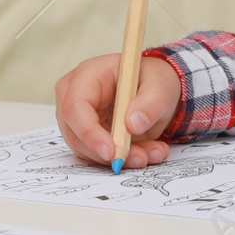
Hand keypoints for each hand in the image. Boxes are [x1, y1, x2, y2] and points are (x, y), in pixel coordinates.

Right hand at [55, 54, 180, 169]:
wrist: (154, 90)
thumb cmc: (151, 79)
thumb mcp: (160, 86)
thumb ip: (150, 104)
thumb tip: (133, 124)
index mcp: (88, 74)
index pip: (75, 106)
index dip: (89, 132)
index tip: (110, 152)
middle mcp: (74, 95)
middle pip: (75, 132)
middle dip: (107, 152)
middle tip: (140, 158)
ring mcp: (77, 117)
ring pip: (86, 149)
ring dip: (119, 157)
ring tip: (151, 152)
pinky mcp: (85, 135)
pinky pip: (96, 155)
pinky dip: (121, 159)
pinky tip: (145, 152)